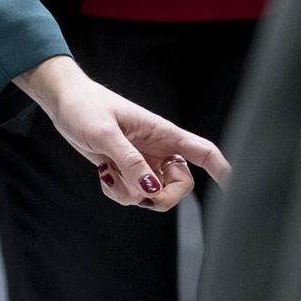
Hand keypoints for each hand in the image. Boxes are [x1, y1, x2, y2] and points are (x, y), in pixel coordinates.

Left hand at [16, 55, 229, 211]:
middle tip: (140, 194)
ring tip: (109, 174)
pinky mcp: (127, 169)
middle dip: (162, 197)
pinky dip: (119, 192)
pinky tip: (104, 174)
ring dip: (132, 194)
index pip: (203, 152)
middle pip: (180, 185)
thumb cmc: (85, 107)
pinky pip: (133, 194)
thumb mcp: (105, 133)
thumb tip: (151, 189)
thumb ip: (128, 161)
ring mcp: (143, 161)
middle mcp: (158, 149)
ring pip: (154, 194)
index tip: (237, 189)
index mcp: (162, 133)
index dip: (223, 170)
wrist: (64, 103)